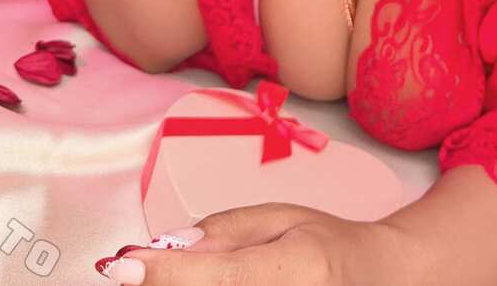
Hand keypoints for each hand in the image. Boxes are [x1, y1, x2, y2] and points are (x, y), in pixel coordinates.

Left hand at [97, 203, 413, 285]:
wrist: (377, 278)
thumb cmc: (327, 246)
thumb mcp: (279, 218)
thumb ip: (220, 232)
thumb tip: (161, 249)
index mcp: (295, 269)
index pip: (216, 275)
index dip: (162, 272)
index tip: (119, 265)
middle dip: (168, 283)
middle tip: (143, 270)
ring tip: (190, 275)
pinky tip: (206, 285)